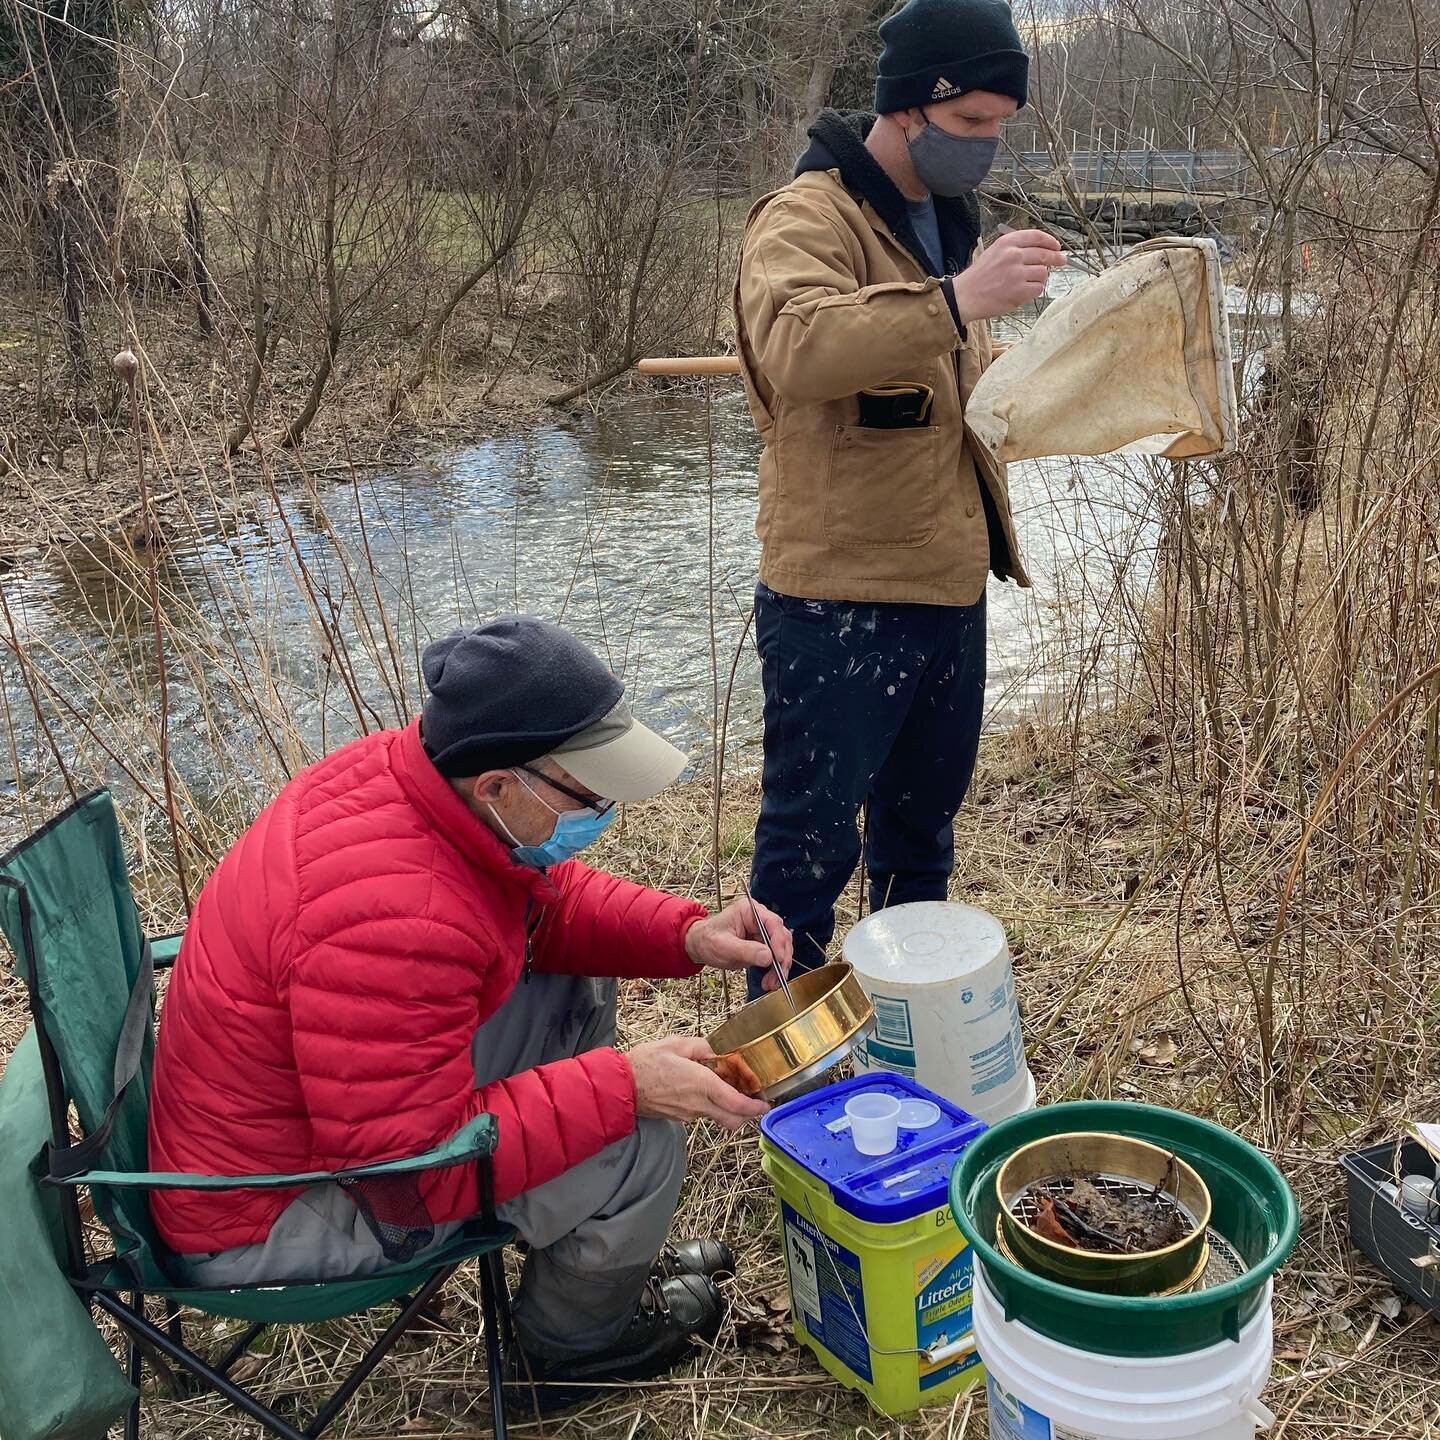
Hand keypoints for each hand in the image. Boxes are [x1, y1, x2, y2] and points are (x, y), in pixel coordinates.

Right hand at [628, 1035, 768, 1129]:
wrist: (620, 1087)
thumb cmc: (646, 1063)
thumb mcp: (677, 1044)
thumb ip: (702, 1048)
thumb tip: (716, 1052)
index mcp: (703, 1085)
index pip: (739, 1105)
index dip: (756, 1106)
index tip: (765, 1102)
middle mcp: (699, 1105)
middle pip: (733, 1120)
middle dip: (746, 1114)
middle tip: (751, 1099)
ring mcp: (688, 1115)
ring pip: (717, 1117)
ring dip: (726, 1107)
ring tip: (723, 1087)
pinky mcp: (678, 1119)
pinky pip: (701, 1115)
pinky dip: (708, 1106)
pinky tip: (701, 1090)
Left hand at [685, 897, 794, 991]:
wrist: (701, 946)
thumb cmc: (708, 940)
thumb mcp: (724, 946)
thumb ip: (746, 950)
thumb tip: (768, 957)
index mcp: (749, 911)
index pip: (772, 923)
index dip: (778, 941)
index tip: (777, 959)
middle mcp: (760, 919)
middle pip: (782, 937)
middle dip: (781, 958)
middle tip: (777, 976)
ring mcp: (763, 932)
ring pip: (782, 949)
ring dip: (780, 967)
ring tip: (771, 983)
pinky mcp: (763, 945)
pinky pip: (775, 958)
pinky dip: (775, 970)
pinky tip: (770, 981)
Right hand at [951, 229, 1066, 322]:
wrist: (964, 296)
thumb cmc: (978, 278)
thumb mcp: (993, 252)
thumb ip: (1015, 249)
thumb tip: (1039, 251)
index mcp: (1006, 243)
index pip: (1036, 236)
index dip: (1050, 241)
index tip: (1056, 246)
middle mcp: (1013, 256)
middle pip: (1045, 254)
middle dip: (1057, 258)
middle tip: (1062, 260)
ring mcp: (1017, 274)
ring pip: (1043, 273)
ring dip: (1040, 278)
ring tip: (1029, 282)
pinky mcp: (1019, 291)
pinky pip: (1038, 288)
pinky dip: (1035, 290)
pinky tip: (1025, 291)